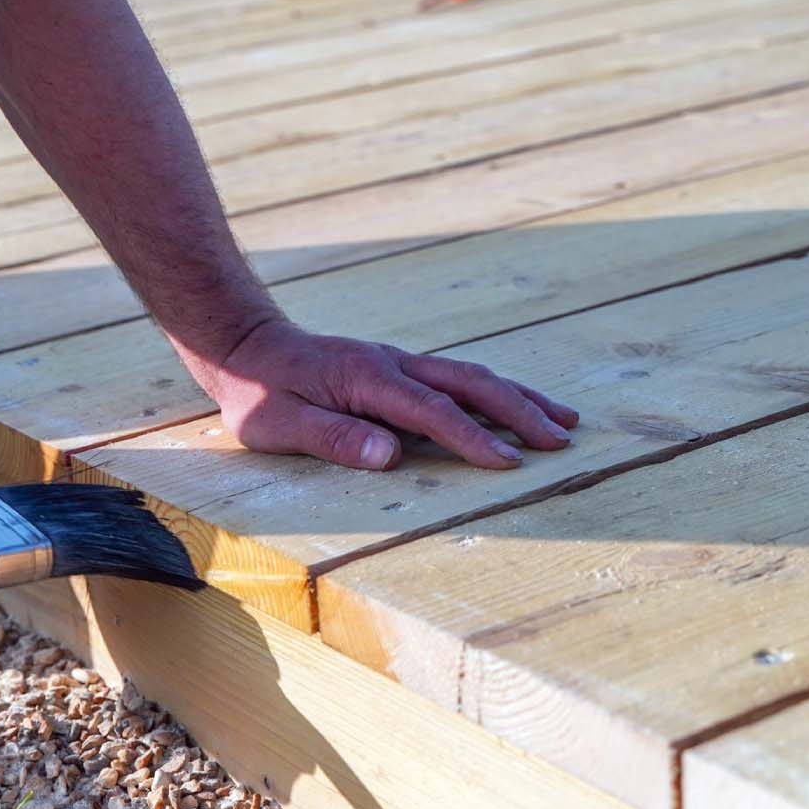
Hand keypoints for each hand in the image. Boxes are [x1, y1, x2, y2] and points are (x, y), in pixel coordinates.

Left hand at [205, 320, 578, 470]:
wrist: (245, 345)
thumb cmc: (258, 392)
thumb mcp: (280, 424)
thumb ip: (333, 437)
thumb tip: (389, 454)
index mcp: (368, 379)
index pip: (433, 413)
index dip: (473, 439)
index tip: (510, 464)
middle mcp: (393, 364)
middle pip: (470, 385)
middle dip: (519, 412)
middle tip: (560, 442)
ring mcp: (398, 363)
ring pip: (471, 377)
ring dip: (518, 398)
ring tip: (563, 421)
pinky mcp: (398, 370)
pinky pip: (457, 380)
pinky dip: (494, 393)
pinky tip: (514, 407)